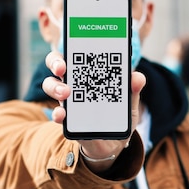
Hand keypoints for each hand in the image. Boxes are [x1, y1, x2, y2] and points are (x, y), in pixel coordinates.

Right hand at [42, 51, 145, 171]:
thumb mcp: (130, 103)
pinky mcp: (67, 120)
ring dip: (55, 87)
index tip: (76, 45)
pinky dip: (58, 114)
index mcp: (90, 74)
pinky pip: (57, 114)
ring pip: (51, 85)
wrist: (114, 144)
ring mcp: (69, 101)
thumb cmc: (119, 116)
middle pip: (56, 64)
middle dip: (56, 62)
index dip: (73, 46)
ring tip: (65, 92)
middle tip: (62, 68)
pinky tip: (62, 115)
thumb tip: (137, 77)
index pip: (78, 54)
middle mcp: (75, 83)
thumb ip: (133, 90)